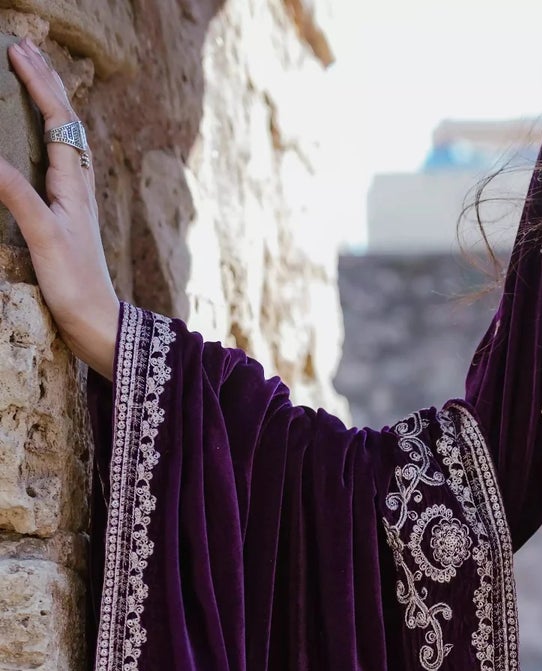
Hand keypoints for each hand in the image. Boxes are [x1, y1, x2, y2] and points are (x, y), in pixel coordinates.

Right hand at [0, 37, 118, 377]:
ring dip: (51, 104)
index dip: (37, 82)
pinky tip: (47, 141)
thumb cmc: (76, 285)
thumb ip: (15, 193)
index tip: (15, 50)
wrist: (100, 326)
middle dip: (46, 81)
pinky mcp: (71, 220)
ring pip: (68, 140)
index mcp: (74, 184)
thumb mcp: (42, 236)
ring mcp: (77, 203)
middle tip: (25, 48)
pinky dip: (52, 137)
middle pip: (67, 122)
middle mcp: (79, 187)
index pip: (58, 119)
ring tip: (36, 78)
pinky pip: (62, 163)